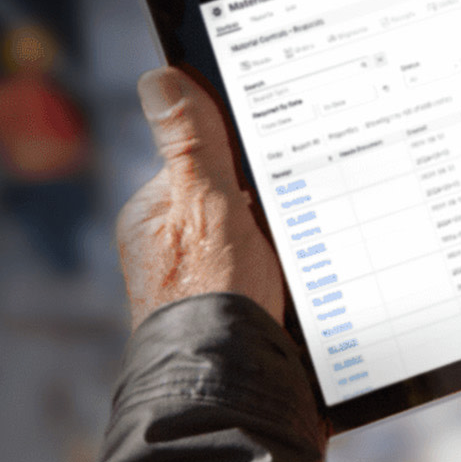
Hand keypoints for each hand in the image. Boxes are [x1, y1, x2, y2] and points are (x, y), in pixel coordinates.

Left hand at [117, 68, 283, 330]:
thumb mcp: (208, 205)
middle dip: (269, 197)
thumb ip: (191, 144)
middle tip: (296, 207)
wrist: (233, 381)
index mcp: (152, 214)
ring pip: (256, 231)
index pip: (202, 157)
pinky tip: (308, 273)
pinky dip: (292, 266)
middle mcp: (171, 246)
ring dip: (285, 234)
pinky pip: (270, 266)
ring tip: (306, 245)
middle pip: (233, 194)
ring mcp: (203, 277)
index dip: (243, 155)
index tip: (277, 160)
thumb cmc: (213, 297)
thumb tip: (162, 80)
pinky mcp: (235, 304)